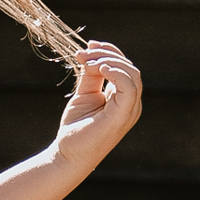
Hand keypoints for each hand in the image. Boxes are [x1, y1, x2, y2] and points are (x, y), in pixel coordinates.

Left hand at [52, 39, 142, 171]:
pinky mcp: (122, 117)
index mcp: (124, 99)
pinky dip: (117, 74)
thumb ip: (91, 75)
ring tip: (87, 62)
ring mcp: (130, 111)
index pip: (125, 68)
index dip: (110, 52)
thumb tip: (92, 53)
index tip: (89, 45)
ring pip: (132, 75)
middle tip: (82, 54)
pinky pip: (129, 89)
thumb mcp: (84, 94)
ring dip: (108, 61)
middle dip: (106, 55)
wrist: (67, 155)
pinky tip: (101, 68)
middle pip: (130, 68)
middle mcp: (131, 104)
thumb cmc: (77, 128)